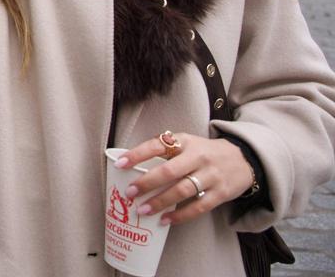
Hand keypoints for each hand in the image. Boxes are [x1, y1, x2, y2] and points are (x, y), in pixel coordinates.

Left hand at [117, 133, 254, 225]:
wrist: (244, 159)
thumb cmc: (204, 152)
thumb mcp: (187, 143)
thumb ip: (165, 151)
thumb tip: (132, 166)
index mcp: (185, 141)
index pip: (157, 145)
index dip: (137, 154)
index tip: (119, 164)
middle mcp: (198, 157)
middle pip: (169, 171)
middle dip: (146, 183)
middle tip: (129, 193)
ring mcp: (210, 175)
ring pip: (182, 190)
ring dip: (160, 202)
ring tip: (143, 210)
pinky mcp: (221, 193)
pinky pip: (198, 206)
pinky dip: (180, 215)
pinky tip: (165, 220)